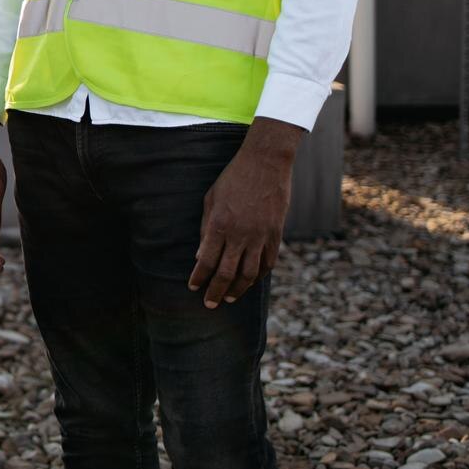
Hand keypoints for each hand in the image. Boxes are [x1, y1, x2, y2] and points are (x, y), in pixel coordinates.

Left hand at [188, 117, 300, 307]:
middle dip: (216, 291)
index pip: (206, 261)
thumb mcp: (211, 199)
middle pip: (227, 273)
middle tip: (209, 304)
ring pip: (249, 273)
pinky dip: (258, 276)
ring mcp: (260, 236)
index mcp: (219, 225)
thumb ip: (206, 229)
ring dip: (238, 289)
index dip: (199, 278)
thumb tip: (201, 256)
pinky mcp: (276, 234)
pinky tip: (250, 281)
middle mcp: (240, 235)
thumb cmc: (233, 178)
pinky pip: (267, 262)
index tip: (193, 288)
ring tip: (229, 298)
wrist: (265, 164)